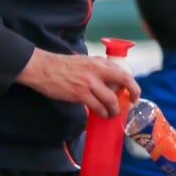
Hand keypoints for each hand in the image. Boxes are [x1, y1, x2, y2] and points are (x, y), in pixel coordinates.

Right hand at [16, 48, 140, 117]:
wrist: (42, 68)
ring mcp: (88, 83)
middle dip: (132, 95)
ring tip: (112, 114)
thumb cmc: (63, 65)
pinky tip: (101, 114)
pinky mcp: (79, 94)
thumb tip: (112, 81)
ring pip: (110, 100)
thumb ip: (99, 69)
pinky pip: (96, 107)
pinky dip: (101, 113)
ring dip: (114, 110)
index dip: (133, 85)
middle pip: (124, 82)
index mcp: (99, 62)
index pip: (124, 73)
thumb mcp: (86, 61)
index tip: (134, 94)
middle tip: (129, 105)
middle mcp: (97, 71)